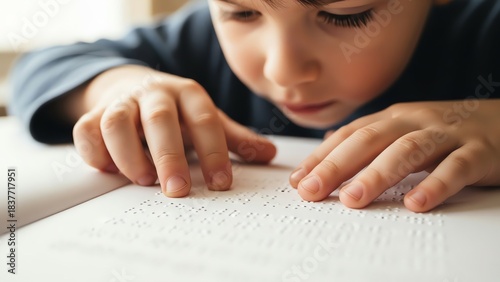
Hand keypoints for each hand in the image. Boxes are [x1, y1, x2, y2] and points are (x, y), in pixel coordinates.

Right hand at [72, 66, 275, 196]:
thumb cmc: (177, 112)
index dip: (214, 152)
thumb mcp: (207, 119)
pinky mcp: (94, 113)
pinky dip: (94, 152)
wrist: (134, 86)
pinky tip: (109, 171)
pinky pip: (85, 130)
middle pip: (159, 120)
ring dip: (128, 154)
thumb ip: (234, 137)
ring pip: (116, 122)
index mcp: (188, 95)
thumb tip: (269, 154)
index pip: (205, 120)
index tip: (221, 184)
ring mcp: (122, 102)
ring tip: (142, 181)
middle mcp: (154, 94)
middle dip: (168, 156)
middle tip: (178, 191)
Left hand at [289, 100, 499, 211]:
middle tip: (312, 191)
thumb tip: (327, 145)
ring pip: (407, 150)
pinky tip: (416, 204)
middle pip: (369, 140)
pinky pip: (455, 167)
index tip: (298, 181)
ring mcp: (446, 133)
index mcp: (392, 118)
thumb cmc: (444, 131)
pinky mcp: (478, 151)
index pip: (349, 135)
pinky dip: (435, 184)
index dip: (321, 157)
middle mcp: (414, 121)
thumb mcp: (402, 130)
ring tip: (352, 199)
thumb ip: (368, 139)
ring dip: (377, 174)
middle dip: (336, 166)